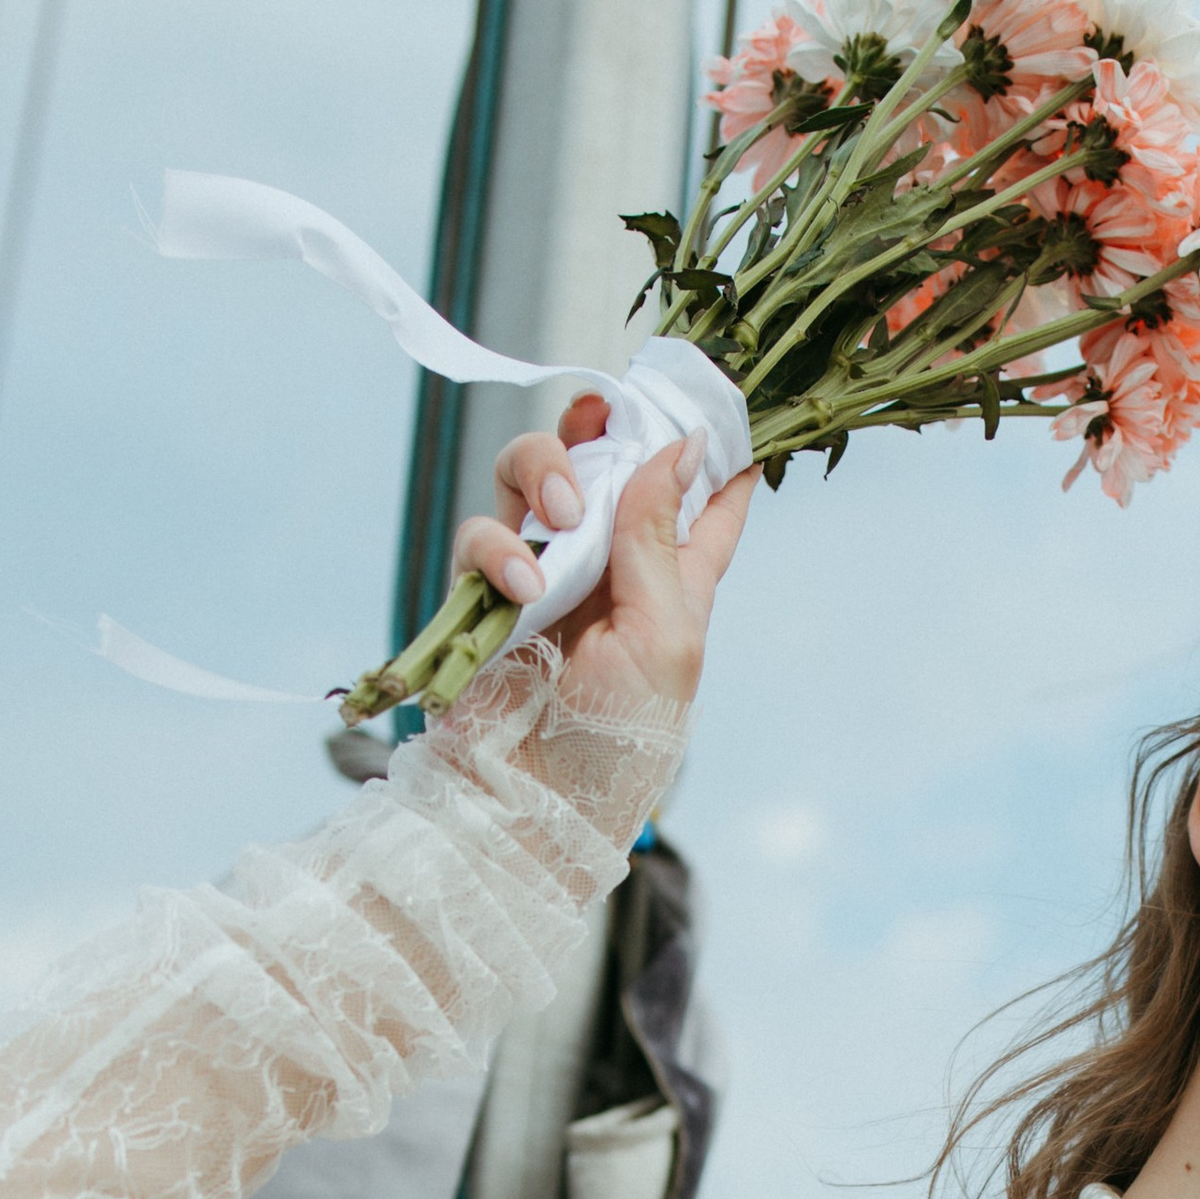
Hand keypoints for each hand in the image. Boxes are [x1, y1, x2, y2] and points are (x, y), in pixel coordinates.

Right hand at [453, 394, 753, 710]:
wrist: (533, 799)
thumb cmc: (618, 735)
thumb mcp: (665, 633)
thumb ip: (661, 535)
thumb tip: (679, 445)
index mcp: (676, 580)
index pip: (707, 500)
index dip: (715, 448)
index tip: (716, 399)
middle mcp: (610, 566)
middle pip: (604, 460)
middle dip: (599, 425)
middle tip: (599, 416)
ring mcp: (544, 574)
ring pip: (534, 478)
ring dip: (544, 473)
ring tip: (558, 515)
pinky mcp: (486, 592)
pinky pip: (483, 535)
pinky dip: (498, 550)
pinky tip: (521, 590)